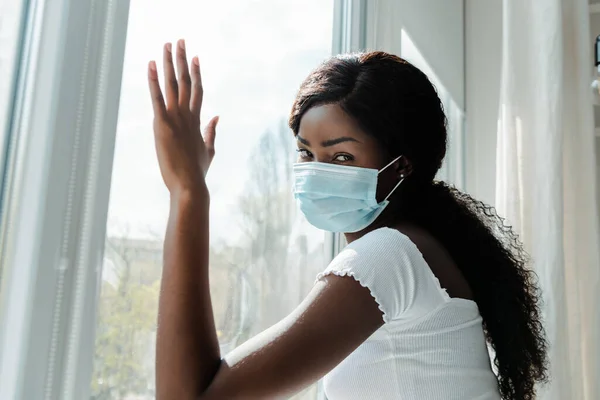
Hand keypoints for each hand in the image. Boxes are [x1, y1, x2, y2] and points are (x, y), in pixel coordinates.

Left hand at [148, 39, 217, 194]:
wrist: (190, 184)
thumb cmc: (197, 172)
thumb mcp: (208, 150)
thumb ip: (211, 132)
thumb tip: (217, 117)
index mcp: (197, 121)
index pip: (197, 91)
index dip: (196, 73)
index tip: (195, 57)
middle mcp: (187, 115)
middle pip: (185, 81)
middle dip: (182, 60)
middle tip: (180, 41)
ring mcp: (175, 118)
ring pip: (172, 84)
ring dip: (169, 63)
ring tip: (167, 45)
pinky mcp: (162, 124)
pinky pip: (157, 98)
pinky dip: (153, 80)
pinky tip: (151, 65)